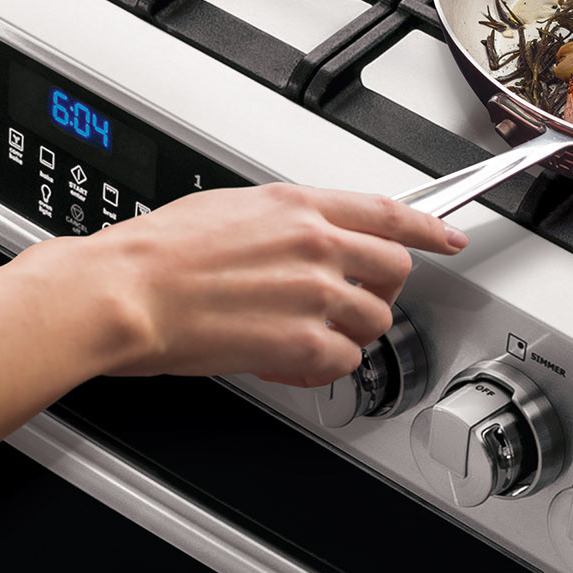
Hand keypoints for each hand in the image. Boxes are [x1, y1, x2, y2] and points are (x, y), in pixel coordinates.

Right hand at [85, 185, 466, 384]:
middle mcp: (317, 244)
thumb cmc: (157, 253)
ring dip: (346, 333)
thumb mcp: (231, 208)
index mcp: (300, 206)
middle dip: (379, 290)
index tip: (447, 237)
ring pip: (373, 320)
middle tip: (351, 303)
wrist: (125, 291)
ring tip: (304, 334)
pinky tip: (289, 360)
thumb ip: (283, 220)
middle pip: (395, 270)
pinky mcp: (300, 342)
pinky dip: (322, 367)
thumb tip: (302, 234)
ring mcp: (314, 294)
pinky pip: (343, 362)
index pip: (390, 213)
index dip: (428, 229)